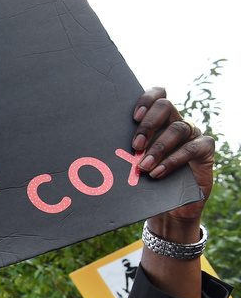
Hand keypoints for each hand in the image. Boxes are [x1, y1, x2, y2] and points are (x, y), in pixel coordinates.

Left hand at [132, 88, 214, 222]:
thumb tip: (93, 152)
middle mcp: (175, 121)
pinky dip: (173, 160)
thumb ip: (124, 152)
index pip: (157, 95)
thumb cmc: (146, 179)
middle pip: (165, 106)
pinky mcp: (204, 148)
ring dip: (158, 148)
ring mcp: (191, 134)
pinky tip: (158, 173)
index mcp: (158, 119)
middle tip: (135, 145)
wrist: (172, 203)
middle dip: (148, 124)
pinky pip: (191, 148)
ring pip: (177, 128)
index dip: (146, 99)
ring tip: (144, 166)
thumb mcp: (133, 162)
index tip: (134, 116)